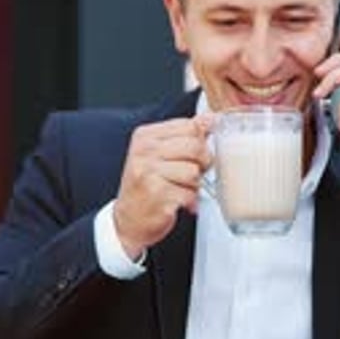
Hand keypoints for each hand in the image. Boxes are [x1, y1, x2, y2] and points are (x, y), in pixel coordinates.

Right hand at [113, 115, 213, 258]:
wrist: (128, 220)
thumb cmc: (146, 186)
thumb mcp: (159, 154)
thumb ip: (185, 135)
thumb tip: (211, 118)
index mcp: (145, 137)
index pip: (189, 126)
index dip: (201, 141)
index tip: (195, 154)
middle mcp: (144, 152)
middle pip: (195, 146)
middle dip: (202, 162)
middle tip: (193, 173)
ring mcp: (149, 174)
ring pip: (194, 171)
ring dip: (194, 185)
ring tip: (181, 188)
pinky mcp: (158, 195)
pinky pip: (190, 193)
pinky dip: (190, 201)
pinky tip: (177, 202)